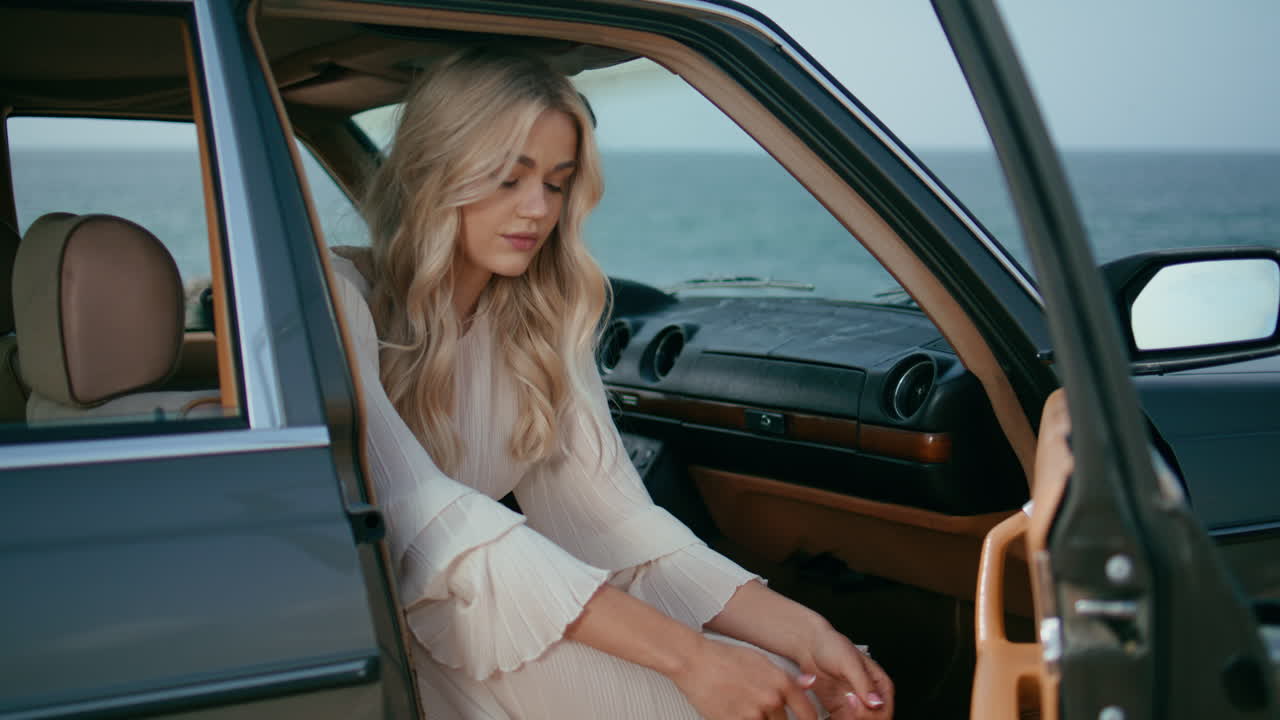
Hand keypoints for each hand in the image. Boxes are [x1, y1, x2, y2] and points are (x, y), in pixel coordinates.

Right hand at [668, 634, 819, 719]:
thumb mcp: (761, 660)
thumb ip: (786, 677)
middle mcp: (771, 699)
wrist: (695, 661)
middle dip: (775, 718)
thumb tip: (809, 684)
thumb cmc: (724, 657)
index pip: (808, 713)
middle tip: (759, 707)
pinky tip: (734, 710)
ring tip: (743, 705)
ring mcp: (753, 714)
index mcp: (781, 682)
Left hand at [801, 627, 893, 717]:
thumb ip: (863, 683)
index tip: (851, 700)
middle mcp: (869, 697)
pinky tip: (829, 715)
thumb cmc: (832, 646)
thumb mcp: (849, 662)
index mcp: (880, 685)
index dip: (870, 713)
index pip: (884, 711)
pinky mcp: (839, 710)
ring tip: (834, 710)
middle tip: (844, 705)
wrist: (809, 647)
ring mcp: (855, 705)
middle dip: (859, 718)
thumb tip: (876, 702)